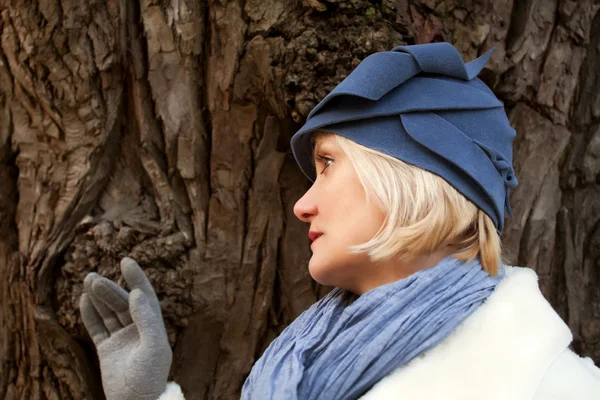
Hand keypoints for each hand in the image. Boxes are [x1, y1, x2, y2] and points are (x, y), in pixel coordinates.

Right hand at [80, 257, 171, 399]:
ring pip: (109, 313)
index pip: (144, 297)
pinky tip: (83, 301)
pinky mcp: (107, 350)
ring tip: (87, 280)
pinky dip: (90, 315)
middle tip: (93, 278)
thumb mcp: (153, 347)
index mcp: (153, 327)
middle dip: (109, 290)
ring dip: (98, 297)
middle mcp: (138, 330)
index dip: (137, 278)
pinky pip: (98, 328)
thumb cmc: (149, 377)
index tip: (126, 261)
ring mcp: (122, 339)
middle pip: (122, 303)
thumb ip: (146, 320)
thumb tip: (137, 293)